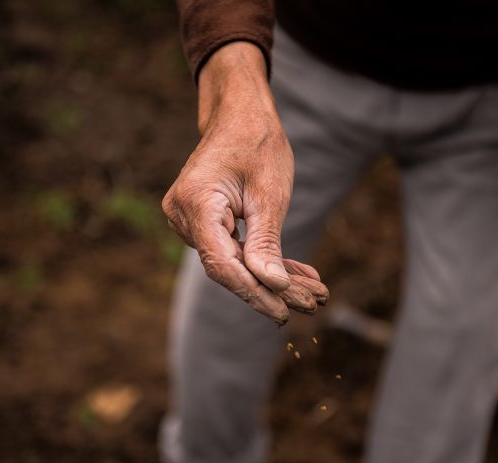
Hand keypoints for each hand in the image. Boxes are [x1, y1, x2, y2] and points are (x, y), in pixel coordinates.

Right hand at [162, 42, 327, 324]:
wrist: (239, 114)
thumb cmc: (256, 142)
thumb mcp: (269, 193)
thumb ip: (266, 243)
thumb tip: (271, 286)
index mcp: (196, 204)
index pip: (223, 264)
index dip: (254, 293)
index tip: (283, 313)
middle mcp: (182, 216)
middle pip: (229, 267)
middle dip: (273, 287)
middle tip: (313, 303)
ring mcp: (188, 220)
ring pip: (234, 262)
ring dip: (275, 276)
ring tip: (314, 291)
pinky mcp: (201, 222)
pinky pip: (232, 249)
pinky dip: (264, 259)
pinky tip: (297, 274)